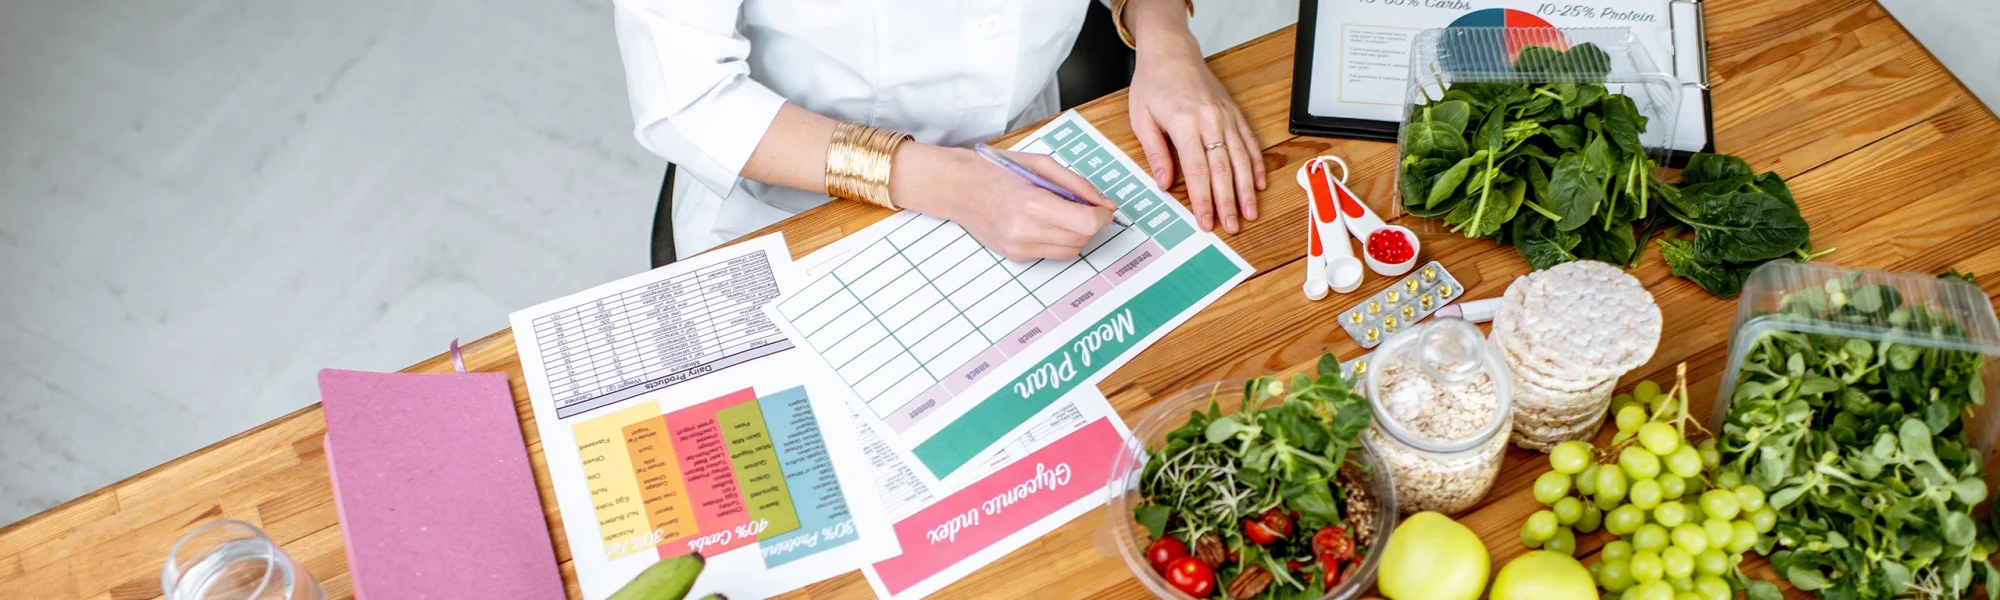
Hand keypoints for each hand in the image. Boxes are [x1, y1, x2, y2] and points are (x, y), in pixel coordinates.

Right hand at [889, 144, 1115, 260]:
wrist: (958, 188)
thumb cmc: (997, 170)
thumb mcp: (1041, 164)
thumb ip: (1077, 184)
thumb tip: (1105, 204)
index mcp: (1033, 203)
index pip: (1086, 223)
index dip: (1102, 216)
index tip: (1103, 208)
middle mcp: (1025, 230)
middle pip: (1082, 239)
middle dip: (1090, 224)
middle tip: (1081, 205)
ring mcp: (1019, 247)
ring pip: (1070, 250)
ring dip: (1076, 234)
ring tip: (1060, 212)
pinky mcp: (1015, 256)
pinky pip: (1052, 253)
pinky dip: (1057, 239)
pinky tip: (1043, 222)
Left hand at [1126, 26, 1265, 233]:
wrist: (1172, 51)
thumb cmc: (1153, 83)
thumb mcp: (1141, 118)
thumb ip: (1155, 152)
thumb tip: (1165, 184)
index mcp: (1184, 123)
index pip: (1197, 171)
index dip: (1203, 200)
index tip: (1206, 222)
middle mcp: (1210, 120)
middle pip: (1223, 169)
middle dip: (1228, 202)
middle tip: (1232, 227)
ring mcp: (1226, 116)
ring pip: (1241, 158)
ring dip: (1246, 189)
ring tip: (1250, 213)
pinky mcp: (1234, 113)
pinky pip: (1249, 142)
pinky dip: (1256, 164)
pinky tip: (1258, 184)